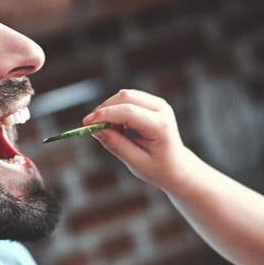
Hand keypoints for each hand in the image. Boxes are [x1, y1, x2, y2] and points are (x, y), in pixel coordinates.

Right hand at [83, 89, 199, 190]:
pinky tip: (116, 127)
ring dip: (110, 109)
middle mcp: (162, 109)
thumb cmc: (158, 168)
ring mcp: (159, 104)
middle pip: (125, 97)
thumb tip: (95, 129)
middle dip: (104, 109)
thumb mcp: (135, 162)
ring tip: (108, 131)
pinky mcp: (153, 103)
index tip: (86, 123)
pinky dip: (117, 110)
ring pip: (125, 96)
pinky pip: (129, 99)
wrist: (177, 167)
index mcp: (160, 126)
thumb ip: (115, 144)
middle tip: (90, 125)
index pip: (128, 112)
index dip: (104, 115)